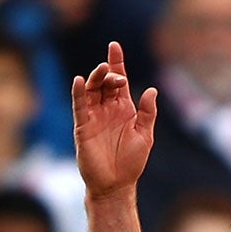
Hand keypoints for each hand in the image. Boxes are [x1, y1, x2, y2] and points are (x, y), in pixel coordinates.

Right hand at [74, 41, 158, 200]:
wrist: (116, 185)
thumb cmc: (131, 162)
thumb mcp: (145, 135)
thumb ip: (148, 112)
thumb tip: (152, 90)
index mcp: (123, 109)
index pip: (118, 81)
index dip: (117, 63)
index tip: (114, 46)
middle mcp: (107, 109)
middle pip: (105, 82)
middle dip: (109, 73)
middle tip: (116, 74)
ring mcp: (94, 116)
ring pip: (92, 90)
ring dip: (96, 78)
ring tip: (102, 71)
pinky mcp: (83, 126)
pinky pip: (79, 106)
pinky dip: (79, 92)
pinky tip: (80, 81)